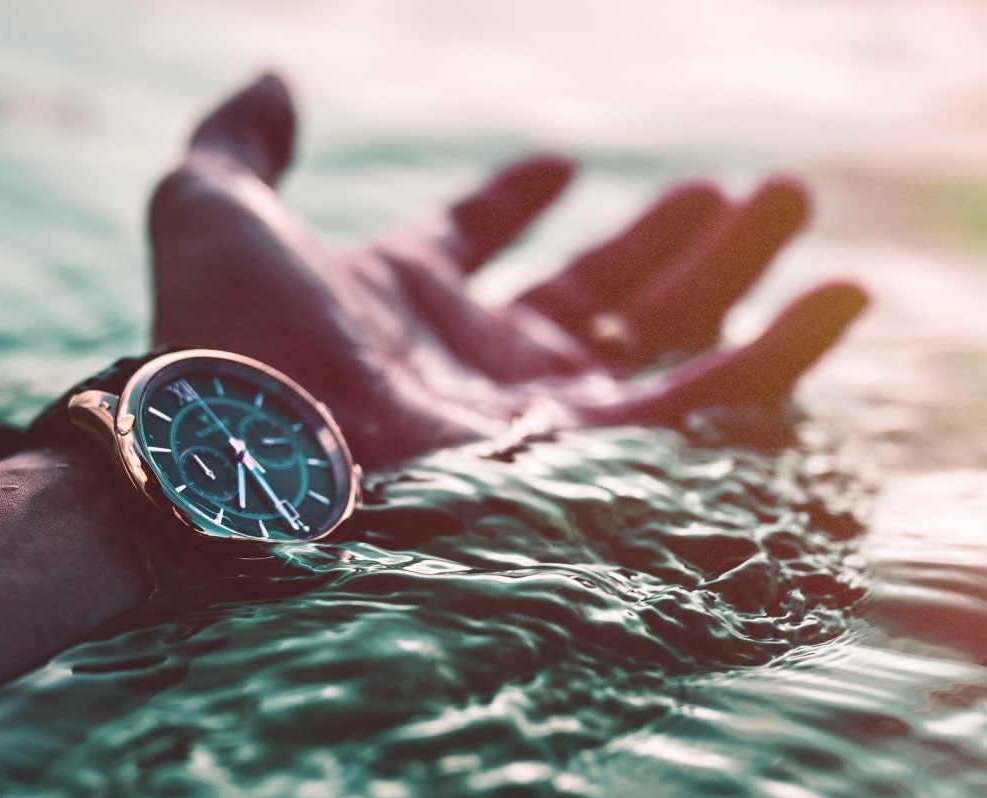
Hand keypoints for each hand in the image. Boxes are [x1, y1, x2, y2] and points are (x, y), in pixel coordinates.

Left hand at [150, 74, 866, 468]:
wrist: (253, 470)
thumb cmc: (224, 342)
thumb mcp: (212, 214)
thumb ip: (238, 143)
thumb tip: (273, 76)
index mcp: (401, 295)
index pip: (470, 240)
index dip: (509, 201)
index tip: (555, 164)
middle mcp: (476, 359)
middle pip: (593, 291)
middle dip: (662, 243)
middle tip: (732, 191)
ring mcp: (539, 413)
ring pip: (662, 338)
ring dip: (733, 274)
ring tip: (787, 201)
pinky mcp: (595, 459)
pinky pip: (712, 405)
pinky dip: (781, 353)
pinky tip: (836, 295)